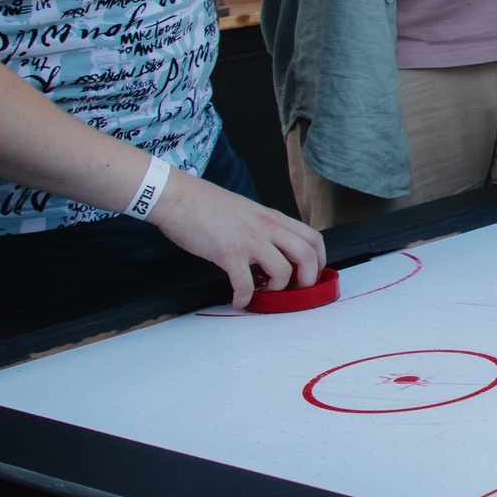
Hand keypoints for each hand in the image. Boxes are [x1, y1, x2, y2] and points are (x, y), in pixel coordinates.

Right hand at [148, 175, 324, 309]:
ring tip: (262, 293)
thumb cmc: (207, 205)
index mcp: (273, 218)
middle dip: (306, 281)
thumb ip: (265, 229)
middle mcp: (267, 227)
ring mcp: (249, 239)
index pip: (313, 239)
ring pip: (282, 271)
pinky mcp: (228, 252)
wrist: (178, 197)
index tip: (309, 276)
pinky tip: (238, 300)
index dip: (319, 262)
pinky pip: (245, 284)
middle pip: (307, 256)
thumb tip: (274, 253)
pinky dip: (244, 298)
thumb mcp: (249, 212)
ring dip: (276, 290)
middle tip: (292, 291)